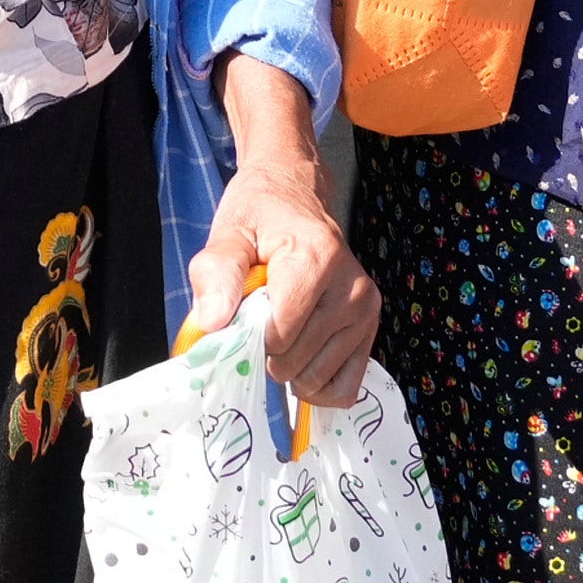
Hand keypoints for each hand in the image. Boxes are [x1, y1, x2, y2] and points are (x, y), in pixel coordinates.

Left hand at [186, 151, 378, 404]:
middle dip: (265, 352)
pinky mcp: (370, 328)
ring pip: (317, 379)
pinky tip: (300, 362)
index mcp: (317, 259)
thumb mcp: (229, 232)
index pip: (279, 332)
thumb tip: (211, 323)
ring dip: (288, 370)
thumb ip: (216, 273)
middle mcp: (351, 287)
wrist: (296, 194)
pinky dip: (317, 386)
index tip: (240, 313)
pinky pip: (345, 388)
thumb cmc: (259, 214)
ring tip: (280, 331)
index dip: (248, 334)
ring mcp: (365, 311)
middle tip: (258, 319)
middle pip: (295, 360)